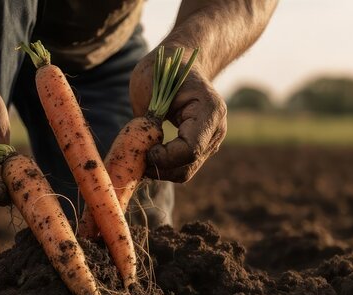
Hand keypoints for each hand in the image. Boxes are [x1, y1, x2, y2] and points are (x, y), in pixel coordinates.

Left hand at [129, 49, 226, 182]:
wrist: (180, 64)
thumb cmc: (163, 70)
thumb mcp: (150, 87)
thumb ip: (148, 119)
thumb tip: (141, 151)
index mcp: (209, 110)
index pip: (190, 149)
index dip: (164, 157)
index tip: (144, 150)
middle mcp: (216, 129)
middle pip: (188, 166)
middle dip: (160, 168)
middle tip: (136, 160)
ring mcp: (211, 141)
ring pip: (185, 171)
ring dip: (160, 170)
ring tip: (140, 157)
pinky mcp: (202, 149)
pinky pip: (182, 167)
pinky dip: (164, 166)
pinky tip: (149, 155)